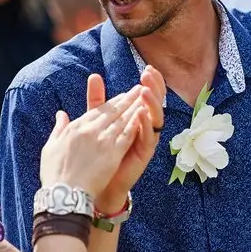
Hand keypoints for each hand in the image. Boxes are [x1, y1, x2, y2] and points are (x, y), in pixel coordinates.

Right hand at [39, 82, 150, 197]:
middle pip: (112, 111)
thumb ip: (59, 128)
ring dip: (134, 107)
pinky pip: (127, 134)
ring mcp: (102, 141)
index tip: (121, 96)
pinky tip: (144, 115)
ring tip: (145, 97)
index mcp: (75, 128)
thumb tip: (61, 114)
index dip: (111, 102)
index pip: (97, 111)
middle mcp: (89, 130)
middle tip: (138, 89)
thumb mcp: (51, 147)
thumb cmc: (54, 175)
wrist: (64, 194)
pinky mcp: (113, 153)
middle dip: (126, 99)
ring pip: (122, 120)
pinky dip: (136, 123)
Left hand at [88, 66, 165, 212]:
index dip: (149, 83)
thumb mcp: (97, 121)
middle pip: (155, 103)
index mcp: (135, 117)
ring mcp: (144, 140)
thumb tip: (94, 76)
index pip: (146, 96)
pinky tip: (141, 114)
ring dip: (151, 103)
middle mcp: (143, 127)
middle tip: (150, 74)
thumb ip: (97, 100)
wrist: (97, 183)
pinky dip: (145, 125)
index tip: (148, 68)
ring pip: (156, 118)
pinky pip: (149, 137)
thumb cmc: (98, 153)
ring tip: (145, 91)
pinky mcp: (143, 153)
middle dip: (154, 88)